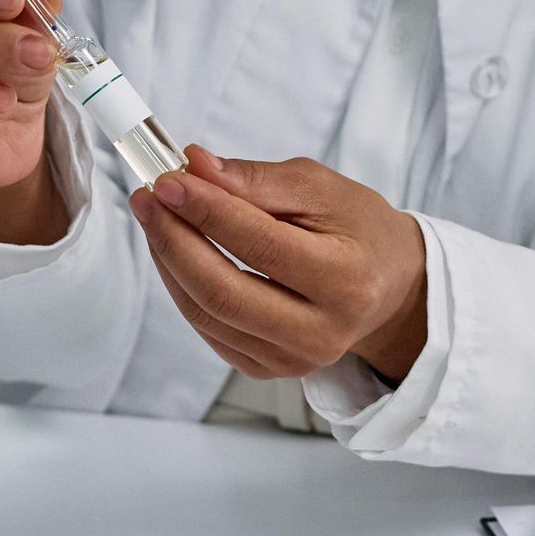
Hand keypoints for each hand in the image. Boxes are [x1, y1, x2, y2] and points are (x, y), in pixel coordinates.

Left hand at [129, 152, 426, 385]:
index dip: (207, 210)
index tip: (168, 179)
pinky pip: (208, 330)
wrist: (387, 286)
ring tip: (155, 216)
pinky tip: (176, 251)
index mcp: (346, 280)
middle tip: (147, 197)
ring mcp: (293, 360)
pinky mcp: (268, 369)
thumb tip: (196, 166)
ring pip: (207, 315)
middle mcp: (322, 331)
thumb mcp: (321, 188)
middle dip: (174, 240)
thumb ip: (257, 180)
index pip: (261, 246)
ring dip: (169, 262)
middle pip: (224, 292)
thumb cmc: (357, 228)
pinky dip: (182, 288)